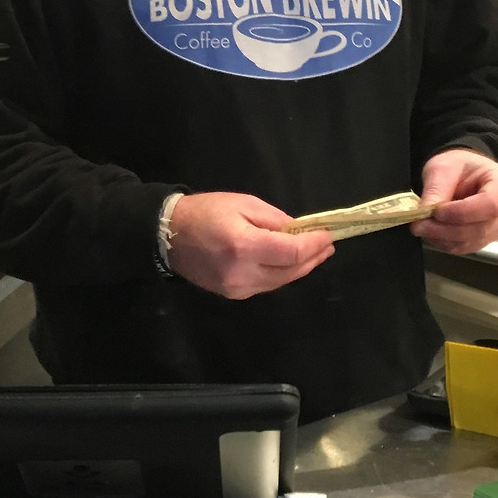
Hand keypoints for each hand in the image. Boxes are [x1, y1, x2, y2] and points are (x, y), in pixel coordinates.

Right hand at [167, 192, 334, 299]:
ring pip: (280, 282)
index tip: (328, 235)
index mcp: (245, 246)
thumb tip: (298, 230)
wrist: (169, 235)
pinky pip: (266, 286)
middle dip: (313, 258)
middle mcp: (243, 273)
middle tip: (328, 245)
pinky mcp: (233, 295)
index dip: (314, 245)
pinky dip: (282, 275)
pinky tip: (290, 264)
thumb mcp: (243, 203)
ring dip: (301, 269)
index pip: (291, 252)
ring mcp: (238, 289)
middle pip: (290, 272)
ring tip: (316, 254)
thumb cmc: (206, 211)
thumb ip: (274, 219)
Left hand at [409, 148, 497, 253]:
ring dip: (443, 238)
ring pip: (473, 242)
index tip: (437, 211)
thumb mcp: (444, 167)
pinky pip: (467, 248)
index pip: (490, 205)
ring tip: (422, 227)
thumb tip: (424, 213)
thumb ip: (436, 188)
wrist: (465, 174)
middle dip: (447, 229)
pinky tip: (433, 232)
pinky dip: (446, 243)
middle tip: (419, 224)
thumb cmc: (459, 166)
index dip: (462, 213)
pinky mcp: (488, 239)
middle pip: (481, 228)